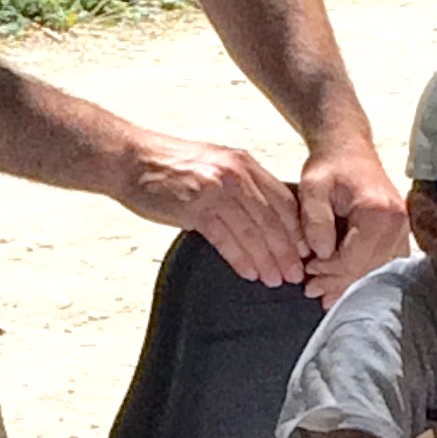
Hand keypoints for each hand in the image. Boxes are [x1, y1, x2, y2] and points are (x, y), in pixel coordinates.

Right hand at [121, 131, 310, 286]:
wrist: (131, 158)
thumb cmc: (169, 165)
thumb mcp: (215, 165)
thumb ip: (241, 185)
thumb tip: (265, 216)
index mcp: (244, 163)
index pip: (283, 200)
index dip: (297, 229)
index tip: (305, 251)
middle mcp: (235, 174)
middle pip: (272, 219)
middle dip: (287, 251)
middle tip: (297, 273)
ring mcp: (216, 190)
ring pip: (252, 232)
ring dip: (266, 260)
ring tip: (275, 279)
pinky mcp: (195, 206)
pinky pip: (226, 239)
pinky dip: (240, 258)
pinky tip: (249, 272)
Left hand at [298, 137, 407, 304]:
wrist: (347, 148)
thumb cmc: (329, 165)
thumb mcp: (312, 186)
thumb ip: (315, 219)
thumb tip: (321, 253)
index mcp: (377, 211)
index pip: (355, 257)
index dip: (330, 271)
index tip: (308, 272)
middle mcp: (397, 222)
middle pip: (369, 268)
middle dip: (339, 283)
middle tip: (313, 291)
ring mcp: (402, 228)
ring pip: (378, 270)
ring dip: (351, 283)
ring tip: (325, 292)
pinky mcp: (399, 232)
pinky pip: (385, 262)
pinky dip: (363, 274)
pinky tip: (344, 282)